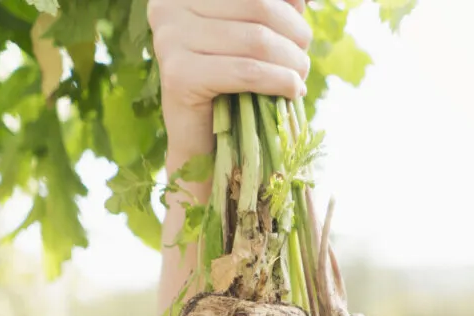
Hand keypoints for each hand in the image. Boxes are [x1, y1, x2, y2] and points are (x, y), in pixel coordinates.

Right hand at [147, 0, 312, 144]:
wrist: (202, 143)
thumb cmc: (233, 85)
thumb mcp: (253, 36)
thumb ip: (272, 10)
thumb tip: (304, 0)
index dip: (288, 9)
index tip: (301, 34)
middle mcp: (169, 8)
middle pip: (259, 6)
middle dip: (295, 34)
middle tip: (303, 61)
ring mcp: (169, 40)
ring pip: (257, 40)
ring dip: (292, 62)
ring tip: (299, 78)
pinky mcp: (179, 76)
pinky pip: (247, 72)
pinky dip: (280, 81)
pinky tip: (292, 90)